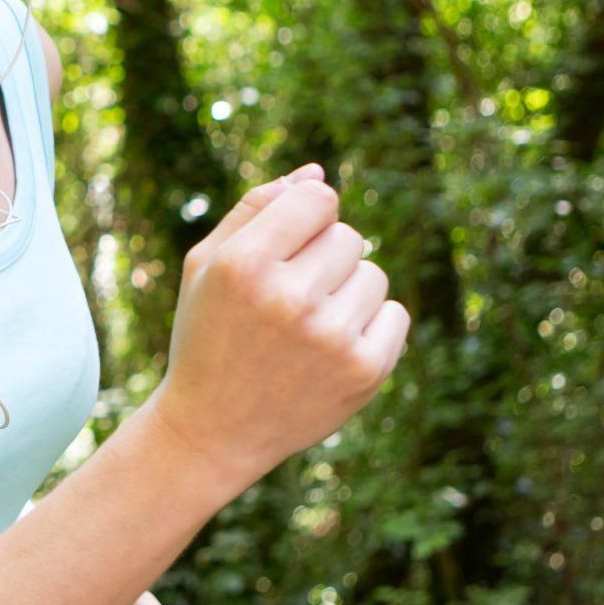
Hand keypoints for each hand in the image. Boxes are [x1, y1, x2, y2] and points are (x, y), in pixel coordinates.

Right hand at [143, 162, 410, 494]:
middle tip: (286, 300)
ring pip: (374, 273)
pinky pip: (395, 314)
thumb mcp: (208, 266)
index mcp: (243, 264)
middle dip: (323, 258)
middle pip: (348, 235)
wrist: (213, 431)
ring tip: (307, 327)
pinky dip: (370, 326)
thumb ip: (256, 210)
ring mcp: (331, 337)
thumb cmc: (209, 335)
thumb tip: (316, 173)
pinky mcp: (364, 371)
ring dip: (347, 292)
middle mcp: (289, 298)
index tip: (285, 247)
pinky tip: (331, 349)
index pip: (318, 198)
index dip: (305, 217)